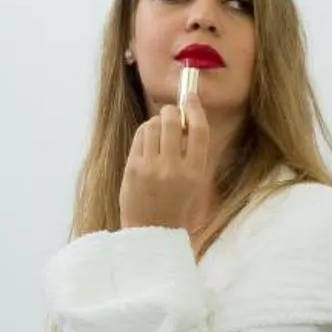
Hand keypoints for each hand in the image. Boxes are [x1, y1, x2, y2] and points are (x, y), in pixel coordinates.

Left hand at [118, 105, 212, 230]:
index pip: (199, 130)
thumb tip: (186, 118)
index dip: (194, 109)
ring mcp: (151, 167)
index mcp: (195, 172)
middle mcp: (173, 168)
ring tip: (159, 132)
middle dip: (171, 112)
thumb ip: (193, 153)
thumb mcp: (195, 183)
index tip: (190, 99)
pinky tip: (148, 140)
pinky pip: (139, 136)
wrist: (151, 232)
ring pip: (152, 125)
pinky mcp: (133, 168)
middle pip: (172, 121)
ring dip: (156, 122)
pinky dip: (145, 133)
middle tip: (172, 114)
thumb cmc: (176, 205)